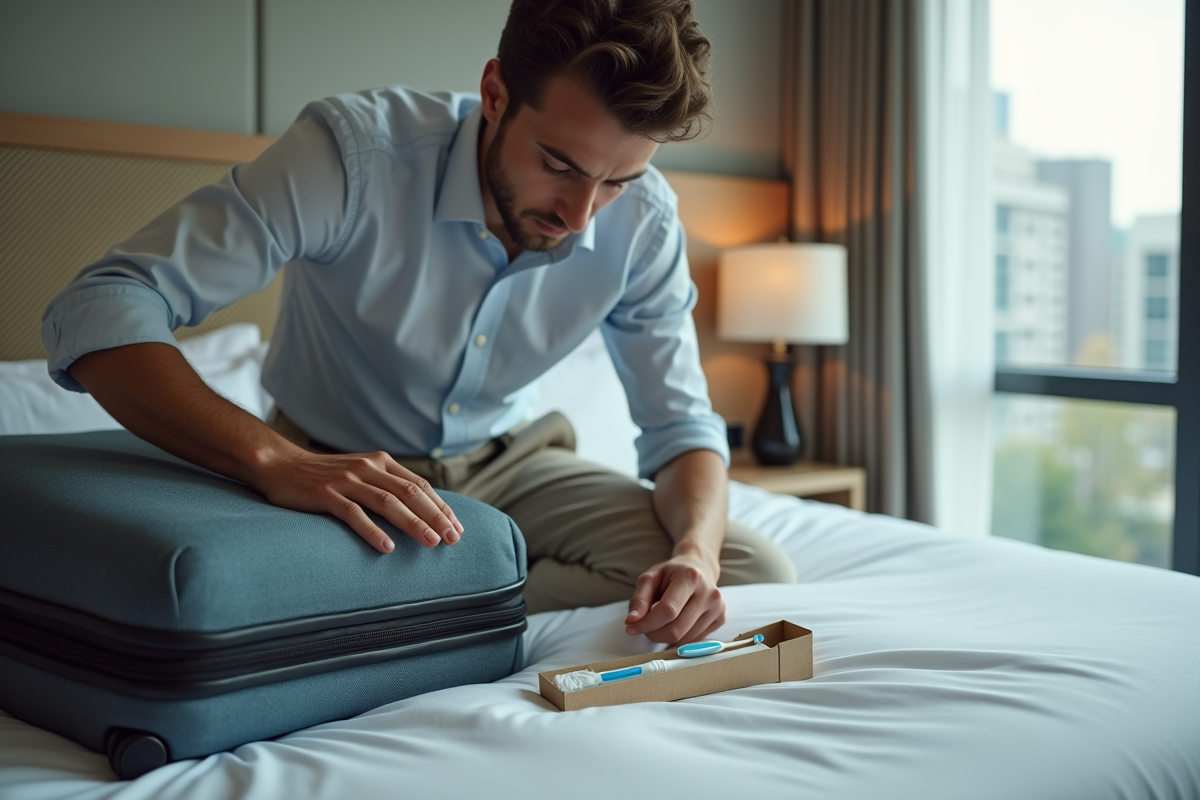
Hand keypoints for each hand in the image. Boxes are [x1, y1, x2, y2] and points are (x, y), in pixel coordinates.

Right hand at [251, 448, 463, 553]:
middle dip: (435, 517)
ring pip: (387, 503)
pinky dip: (372, 531)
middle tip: (453, 539)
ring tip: (431, 543)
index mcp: (381, 462)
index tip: (457, 528)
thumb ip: (388, 485)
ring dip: (413, 524)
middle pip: (410, 493)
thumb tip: (422, 511)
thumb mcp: (361, 473)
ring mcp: (347, 481)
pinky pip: (353, 514)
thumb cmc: (325, 476)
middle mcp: (368, 468)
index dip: (441, 507)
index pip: (420, 485)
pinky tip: (387, 548)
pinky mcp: (325, 495)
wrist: (280, 465)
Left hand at [623, 553, 724, 644]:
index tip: (631, 628)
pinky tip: (676, 622)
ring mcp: (717, 607)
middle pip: (676, 629)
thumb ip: (639, 599)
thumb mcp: (651, 577)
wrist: (699, 567)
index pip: (668, 611)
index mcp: (691, 578)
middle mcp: (709, 593)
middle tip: (645, 627)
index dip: (647, 623)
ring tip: (660, 622)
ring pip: (684, 639)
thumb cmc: (672, 573)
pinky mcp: (721, 618)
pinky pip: (694, 640)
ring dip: (665, 637)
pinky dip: (679, 637)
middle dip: (654, 633)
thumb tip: (632, 622)